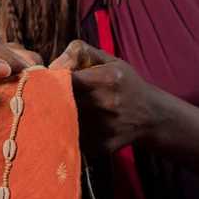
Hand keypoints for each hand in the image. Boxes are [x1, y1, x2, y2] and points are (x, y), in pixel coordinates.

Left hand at [51, 39, 163, 154]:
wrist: (151, 116)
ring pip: (63, 120)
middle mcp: (105, 104)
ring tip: (65, 108)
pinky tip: (77, 125)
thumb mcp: (109, 59)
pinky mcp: (99, 146)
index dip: (51, 80)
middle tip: (48, 95)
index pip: (65, 78)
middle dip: (50, 98)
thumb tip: (53, 64)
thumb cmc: (125, 83)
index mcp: (106, 79)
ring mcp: (103, 128)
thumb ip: (79, 52)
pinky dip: (69, 131)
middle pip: (60, 101)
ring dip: (58, 115)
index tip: (48, 80)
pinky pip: (72, 137)